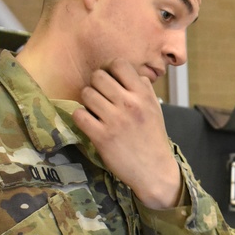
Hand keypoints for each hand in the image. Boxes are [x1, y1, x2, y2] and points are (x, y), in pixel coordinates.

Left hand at [73, 59, 180, 208]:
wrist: (154, 171)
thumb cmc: (154, 139)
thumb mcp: (155, 109)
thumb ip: (144, 89)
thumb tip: (133, 73)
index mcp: (143, 95)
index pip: (119, 64)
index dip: (111, 69)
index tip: (111, 80)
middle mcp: (129, 104)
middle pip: (98, 76)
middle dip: (96, 84)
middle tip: (100, 96)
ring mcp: (114, 120)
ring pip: (86, 93)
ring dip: (87, 101)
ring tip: (94, 110)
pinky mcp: (101, 137)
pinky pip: (79, 114)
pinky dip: (81, 117)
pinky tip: (89, 123)